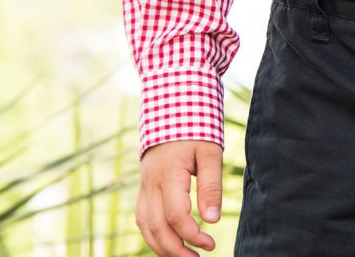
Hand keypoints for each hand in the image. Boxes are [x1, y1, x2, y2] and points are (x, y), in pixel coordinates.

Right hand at [135, 139, 224, 255]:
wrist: (171, 112)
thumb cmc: (195, 131)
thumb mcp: (210, 153)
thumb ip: (211, 186)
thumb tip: (212, 219)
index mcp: (168, 175)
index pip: (176, 215)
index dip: (192, 235)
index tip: (210, 244)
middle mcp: (150, 184)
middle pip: (156, 227)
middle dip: (176, 250)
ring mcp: (144, 187)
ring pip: (145, 226)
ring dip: (162, 247)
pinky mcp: (144, 189)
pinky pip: (142, 218)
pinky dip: (153, 236)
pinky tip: (168, 244)